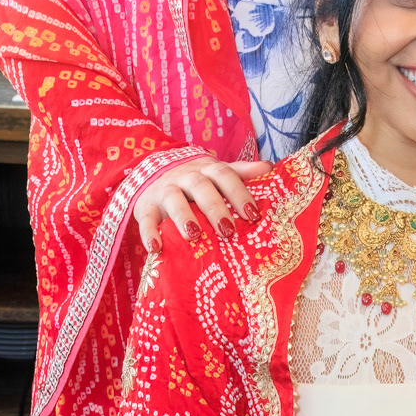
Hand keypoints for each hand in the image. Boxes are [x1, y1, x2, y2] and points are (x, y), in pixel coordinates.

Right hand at [133, 158, 269, 249]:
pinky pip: (145, 219)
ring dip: (183, 217)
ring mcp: (164, 191)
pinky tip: (156, 248)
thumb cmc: (196, 180)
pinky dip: (149, 233)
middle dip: (215, 208)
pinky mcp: (145, 207)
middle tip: (228, 230)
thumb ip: (241, 171)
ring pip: (173, 200)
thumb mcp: (216, 173)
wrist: (152, 171)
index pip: (225, 175)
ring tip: (194, 235)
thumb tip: (270, 167)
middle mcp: (185, 177)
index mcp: (207, 169)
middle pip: (200, 187)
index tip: (253, 214)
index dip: (239, 192)